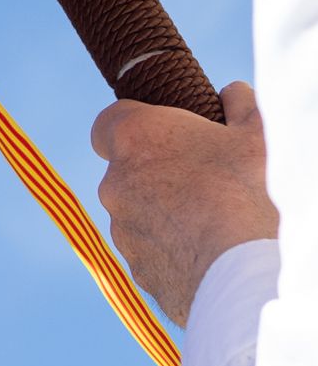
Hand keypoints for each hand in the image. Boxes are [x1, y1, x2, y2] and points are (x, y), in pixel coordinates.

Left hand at [91, 82, 278, 325]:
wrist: (246, 272)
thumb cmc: (250, 192)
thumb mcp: (256, 132)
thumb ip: (239, 104)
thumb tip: (231, 93)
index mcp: (137, 138)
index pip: (108, 122)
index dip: (133, 125)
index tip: (162, 133)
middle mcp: (116, 183)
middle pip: (127, 169)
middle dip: (157, 171)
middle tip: (203, 178)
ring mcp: (123, 230)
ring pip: (138, 212)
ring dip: (164, 211)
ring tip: (212, 219)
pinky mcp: (137, 270)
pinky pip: (151, 251)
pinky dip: (172, 249)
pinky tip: (207, 252)